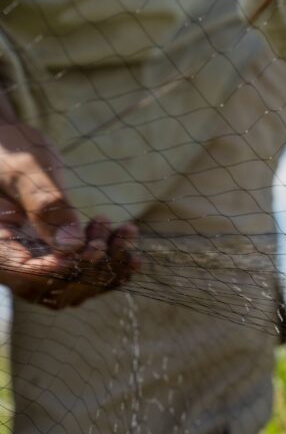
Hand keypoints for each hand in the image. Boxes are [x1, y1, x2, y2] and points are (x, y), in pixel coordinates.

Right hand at [0, 122, 139, 308]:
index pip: (29, 278)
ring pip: (75, 283)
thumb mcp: (26, 170)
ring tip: (125, 231)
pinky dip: (109, 260)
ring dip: (108, 263)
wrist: (7, 143)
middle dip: (95, 266)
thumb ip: (46, 205)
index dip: (68, 271)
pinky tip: (127, 241)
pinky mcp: (52, 254)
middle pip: (56, 289)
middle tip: (118, 235)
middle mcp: (11, 260)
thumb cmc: (9, 147)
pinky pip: (82, 271)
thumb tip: (72, 247)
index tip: (95, 247)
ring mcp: (33, 260)